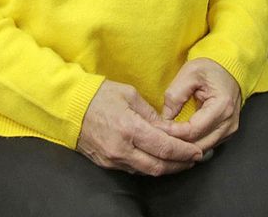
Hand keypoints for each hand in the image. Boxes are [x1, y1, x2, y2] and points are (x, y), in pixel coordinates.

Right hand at [77, 80, 204, 175]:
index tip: (198, 150)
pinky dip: (149, 167)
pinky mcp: (106, 164)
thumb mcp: (129, 94)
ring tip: (181, 161)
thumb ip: (151, 114)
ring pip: (147, 172)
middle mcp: (122, 149)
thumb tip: (167, 128)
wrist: (68, 107)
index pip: (165, 147)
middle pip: (159, 166)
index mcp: (129, 128)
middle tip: (195, 158)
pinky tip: (159, 160)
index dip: (185, 151)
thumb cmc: (98, 96)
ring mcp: (113, 159)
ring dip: (167, 168)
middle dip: (180, 164)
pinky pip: (133, 170)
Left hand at [159, 58, 241, 153]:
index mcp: (222, 107)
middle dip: (176, 144)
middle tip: (157, 136)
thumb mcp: (189, 74)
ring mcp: (229, 131)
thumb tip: (164, 119)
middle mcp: (229, 123)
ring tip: (165, 139)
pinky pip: (206, 146)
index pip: (193, 130)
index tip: (157, 128)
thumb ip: (175, 96)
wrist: (227, 69)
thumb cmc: (211, 69)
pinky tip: (178, 139)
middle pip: (198, 146)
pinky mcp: (226, 134)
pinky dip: (191, 146)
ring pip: (202, 150)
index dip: (172, 133)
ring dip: (183, 148)